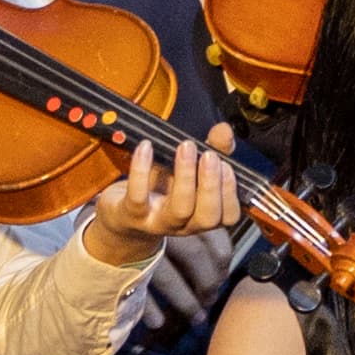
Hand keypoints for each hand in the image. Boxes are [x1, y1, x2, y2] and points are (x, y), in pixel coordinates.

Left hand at [84, 122, 240, 272]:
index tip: (227, 166)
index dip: (231, 193)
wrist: (123, 217)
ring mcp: (157, 221)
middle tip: (209, 156)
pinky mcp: (131, 214)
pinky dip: (142, 170)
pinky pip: (138, 196)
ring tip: (186, 147)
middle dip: (212, 185)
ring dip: (186, 177)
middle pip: (207, 217)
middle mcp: (184, 224)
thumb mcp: (189, 171)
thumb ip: (212, 149)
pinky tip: (146, 147)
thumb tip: (224, 131)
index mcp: (202, 214)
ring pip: (179, 209)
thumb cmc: (162, 190)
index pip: (228, 217)